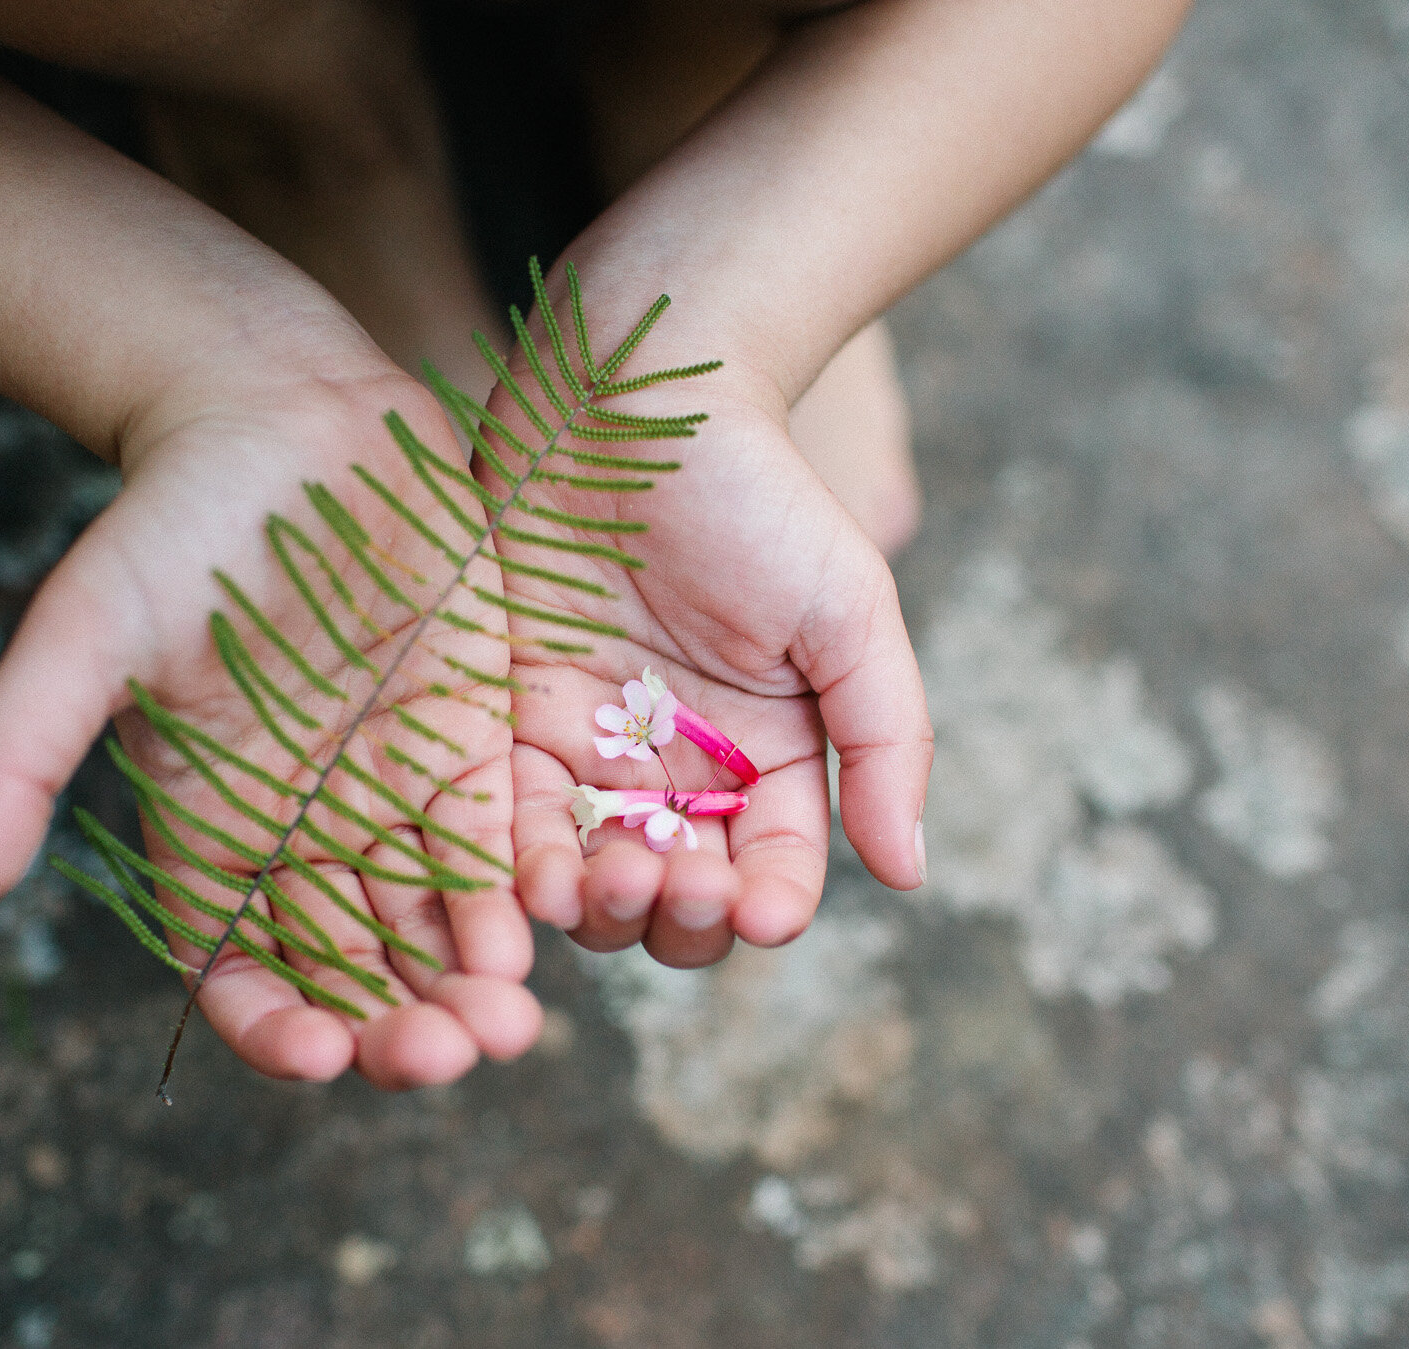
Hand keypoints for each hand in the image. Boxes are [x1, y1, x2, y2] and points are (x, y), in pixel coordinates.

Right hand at [0, 370, 540, 1087]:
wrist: (283, 415)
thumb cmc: (168, 523)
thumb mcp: (82, 634)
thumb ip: (16, 763)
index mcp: (211, 831)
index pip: (240, 971)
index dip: (275, 1025)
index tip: (321, 1055)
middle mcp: (306, 831)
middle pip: (356, 967)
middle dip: (400, 1025)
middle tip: (447, 1056)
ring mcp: (394, 789)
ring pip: (436, 922)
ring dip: (473, 981)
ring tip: (509, 1024)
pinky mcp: (473, 736)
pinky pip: (500, 836)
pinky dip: (522, 887)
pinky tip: (550, 924)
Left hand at [498, 368, 932, 967]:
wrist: (631, 395)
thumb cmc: (758, 493)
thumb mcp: (848, 610)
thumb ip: (885, 740)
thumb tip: (909, 873)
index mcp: (764, 755)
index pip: (771, 871)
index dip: (768, 906)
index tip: (762, 912)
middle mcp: (672, 769)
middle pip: (673, 896)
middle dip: (676, 915)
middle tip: (672, 885)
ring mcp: (582, 748)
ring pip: (584, 876)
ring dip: (595, 905)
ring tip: (600, 882)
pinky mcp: (499, 719)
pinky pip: (500, 818)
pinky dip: (512, 863)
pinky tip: (525, 873)